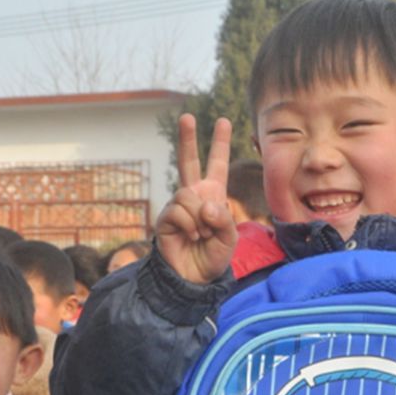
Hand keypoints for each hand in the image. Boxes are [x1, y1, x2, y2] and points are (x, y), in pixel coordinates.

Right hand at [155, 114, 238, 283]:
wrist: (195, 277)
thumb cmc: (214, 256)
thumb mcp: (230, 236)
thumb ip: (223, 218)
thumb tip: (204, 203)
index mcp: (213, 195)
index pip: (218, 165)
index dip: (221, 144)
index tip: (223, 121)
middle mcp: (194, 195)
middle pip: (189, 162)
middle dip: (188, 139)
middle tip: (187, 117)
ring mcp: (178, 205)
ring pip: (188, 196)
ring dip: (200, 218)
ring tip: (201, 235)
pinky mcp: (166, 218)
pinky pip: (179, 211)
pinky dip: (189, 225)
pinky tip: (191, 237)